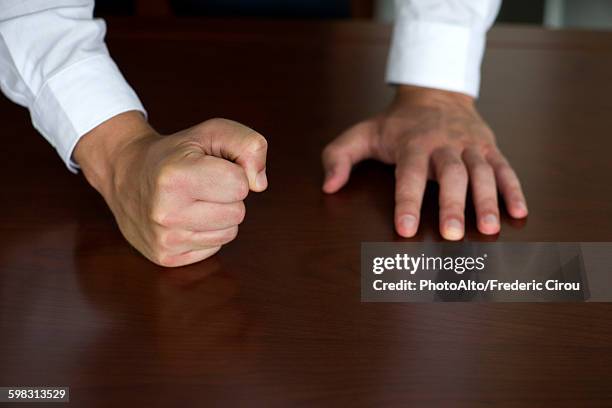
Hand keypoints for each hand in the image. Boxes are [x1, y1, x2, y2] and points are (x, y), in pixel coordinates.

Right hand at [74, 112, 267, 266]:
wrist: (124, 173)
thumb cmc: (175, 153)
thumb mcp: (211, 133)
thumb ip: (248, 145)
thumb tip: (259, 184)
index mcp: (175, 177)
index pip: (240, 185)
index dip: (233, 172)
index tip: (210, 166)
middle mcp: (165, 212)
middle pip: (238, 212)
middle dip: (227, 196)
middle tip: (201, 185)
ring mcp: (164, 239)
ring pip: (229, 233)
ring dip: (219, 216)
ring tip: (192, 200)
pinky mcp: (165, 257)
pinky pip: (214, 248)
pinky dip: (207, 233)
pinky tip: (186, 217)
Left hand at [322, 85, 526, 239]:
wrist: (435, 91)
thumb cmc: (396, 123)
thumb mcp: (362, 133)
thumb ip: (339, 156)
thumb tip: (328, 187)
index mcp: (412, 144)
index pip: (408, 175)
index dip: (407, 202)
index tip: (406, 230)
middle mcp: (443, 144)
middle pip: (451, 174)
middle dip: (452, 204)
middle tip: (452, 235)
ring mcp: (470, 145)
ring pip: (482, 172)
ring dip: (487, 200)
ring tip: (488, 229)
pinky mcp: (489, 147)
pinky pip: (505, 168)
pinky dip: (514, 190)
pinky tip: (519, 213)